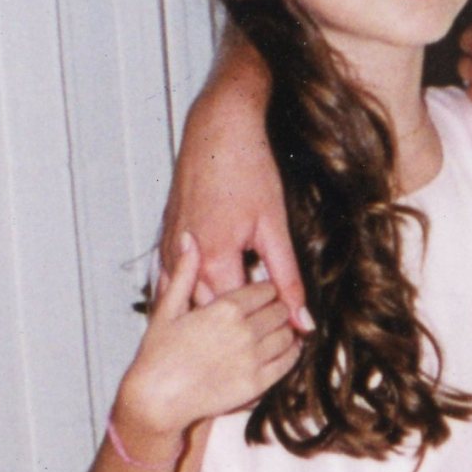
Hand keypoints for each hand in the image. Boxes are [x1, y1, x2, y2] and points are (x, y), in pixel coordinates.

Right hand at [110, 237, 299, 453]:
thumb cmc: (156, 354)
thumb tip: (188, 240)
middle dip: (277, 307)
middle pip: (279, 310)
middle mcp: (243, 332)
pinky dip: (291, 352)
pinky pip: (288, 362)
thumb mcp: (166, 308)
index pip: (264, 289)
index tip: (262, 290)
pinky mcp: (257, 384)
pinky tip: (284, 348)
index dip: (266, 288)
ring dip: (285, 328)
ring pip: (288, 334)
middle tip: (271, 308)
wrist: (155, 399)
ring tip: (276, 327)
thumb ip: (183, 272)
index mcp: (224, 309)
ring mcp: (252, 359)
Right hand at [162, 48, 307, 323]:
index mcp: (214, 260)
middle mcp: (186, 260)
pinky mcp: (167, 242)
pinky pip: (171, 286)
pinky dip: (188, 303)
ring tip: (237, 332)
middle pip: (210, 317)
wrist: (216, 129)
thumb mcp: (275, 227)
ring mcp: (171, 252)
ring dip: (211, 320)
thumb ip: (288, 279)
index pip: (239, 318)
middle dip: (237, 331)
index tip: (286, 337)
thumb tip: (304, 320)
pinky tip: (203, 312)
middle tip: (265, 341)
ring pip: (187, 306)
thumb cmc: (246, 169)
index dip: (266, 330)